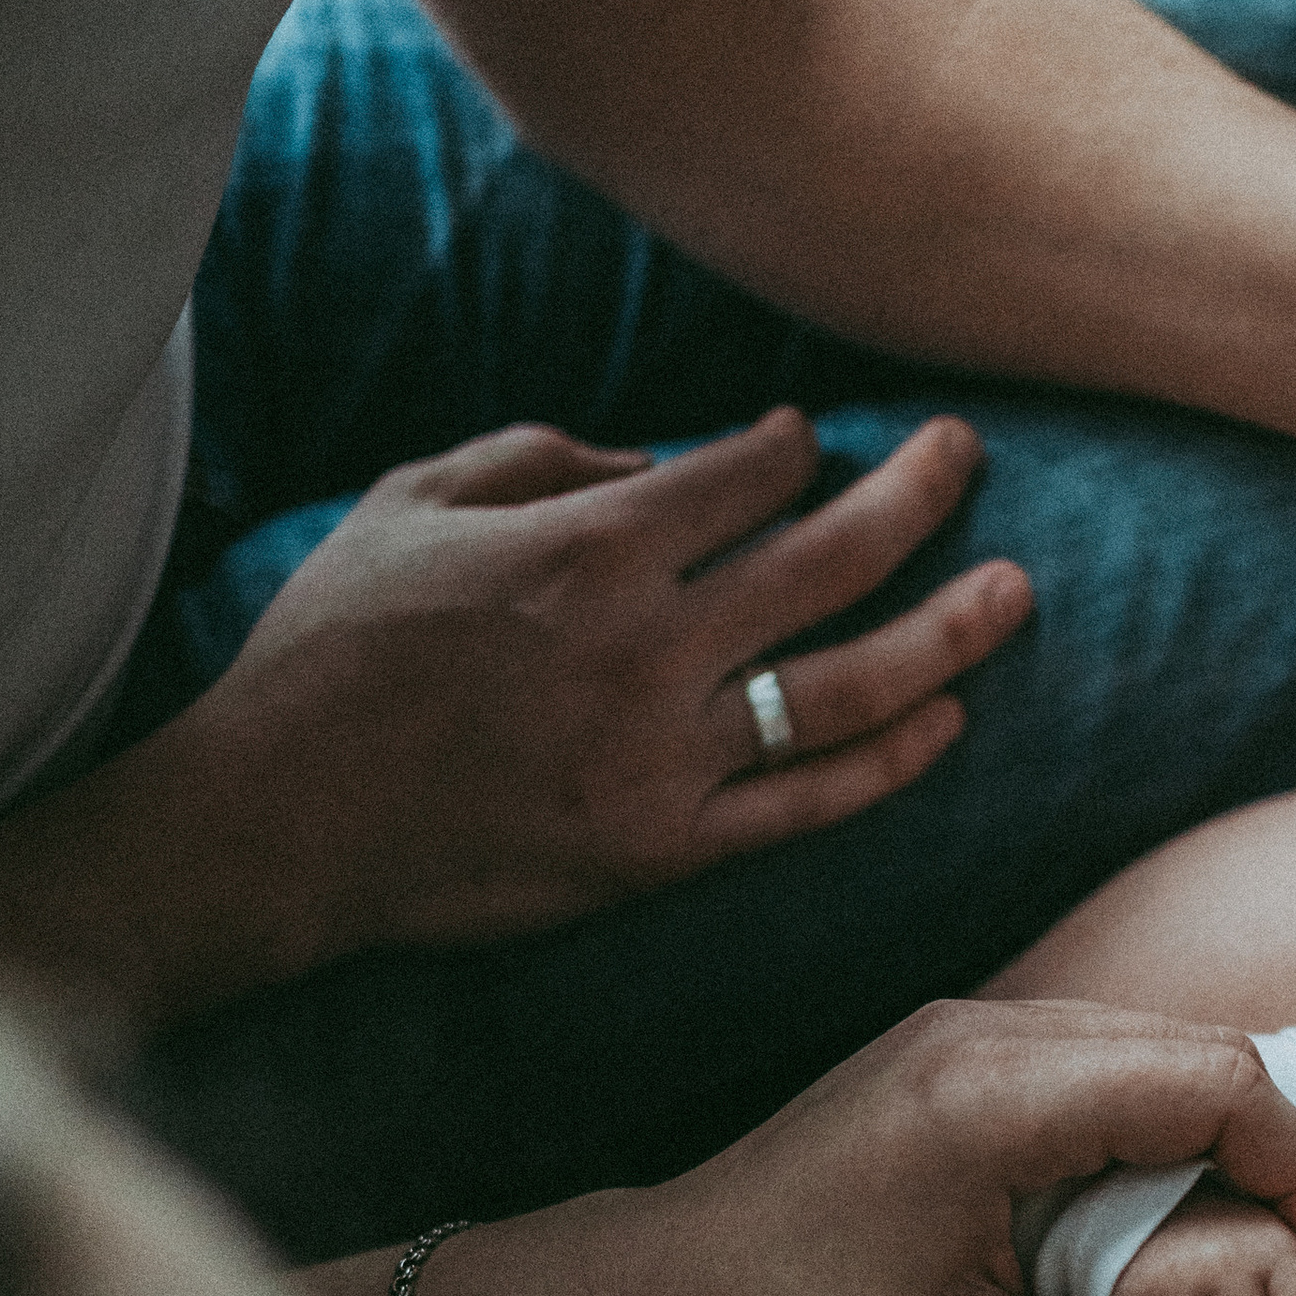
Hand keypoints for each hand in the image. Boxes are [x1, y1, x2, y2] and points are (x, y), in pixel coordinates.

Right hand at [183, 406, 1032, 960]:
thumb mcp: (410, 500)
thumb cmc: (332, 646)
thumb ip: (541, 456)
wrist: (277, 819)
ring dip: (947, 630)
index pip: (745, 476)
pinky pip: (805, 805)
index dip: (793, 448)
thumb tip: (661, 464)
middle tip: (970, 456)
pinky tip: (948, 721)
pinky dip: (886, 762)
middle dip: (917, 495)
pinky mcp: (660, 850)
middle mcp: (644, 646)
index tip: (810, 445)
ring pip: (846, 685)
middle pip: (828, 558)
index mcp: (586, 547)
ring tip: (1017, 590)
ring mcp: (661, 755)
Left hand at [405, 1000, 1295, 1295]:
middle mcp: (985, 1031)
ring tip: (1256, 1246)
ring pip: (1155, 1047)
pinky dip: (1158, 1127)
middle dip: (1280, 1152)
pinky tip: (1165, 1216)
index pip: (1215, 1082)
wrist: (656, 1294)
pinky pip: (1098, 1062)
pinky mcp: (951, 1052)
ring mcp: (964, 1029)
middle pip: (1200, 1048)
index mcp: (993, 1099)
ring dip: (1222, 1137)